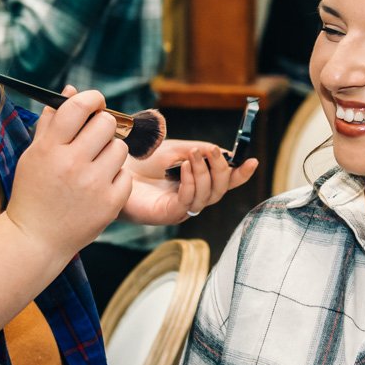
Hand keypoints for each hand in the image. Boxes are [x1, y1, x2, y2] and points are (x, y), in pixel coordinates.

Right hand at [4, 87, 130, 261]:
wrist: (36, 237)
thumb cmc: (33, 192)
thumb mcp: (33, 155)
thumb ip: (52, 121)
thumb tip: (71, 89)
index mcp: (50, 148)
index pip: (79, 106)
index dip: (92, 99)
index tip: (95, 103)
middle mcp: (71, 164)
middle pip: (107, 123)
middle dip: (104, 126)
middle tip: (95, 138)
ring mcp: (92, 184)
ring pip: (120, 148)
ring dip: (111, 153)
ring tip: (96, 166)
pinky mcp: (109, 203)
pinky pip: (126, 175)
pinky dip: (116, 179)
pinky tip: (99, 187)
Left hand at [122, 139, 259, 225]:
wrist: (113, 166)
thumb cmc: (140, 159)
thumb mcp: (174, 149)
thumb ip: (198, 151)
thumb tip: (223, 152)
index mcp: (195, 182)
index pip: (224, 182)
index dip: (239, 175)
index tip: (252, 161)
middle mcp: (190, 198)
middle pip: (219, 191)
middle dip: (221, 171)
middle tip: (213, 152)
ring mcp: (179, 209)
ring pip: (206, 197)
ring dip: (204, 174)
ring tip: (192, 155)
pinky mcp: (166, 214)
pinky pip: (187, 202)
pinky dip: (191, 183)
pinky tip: (184, 168)